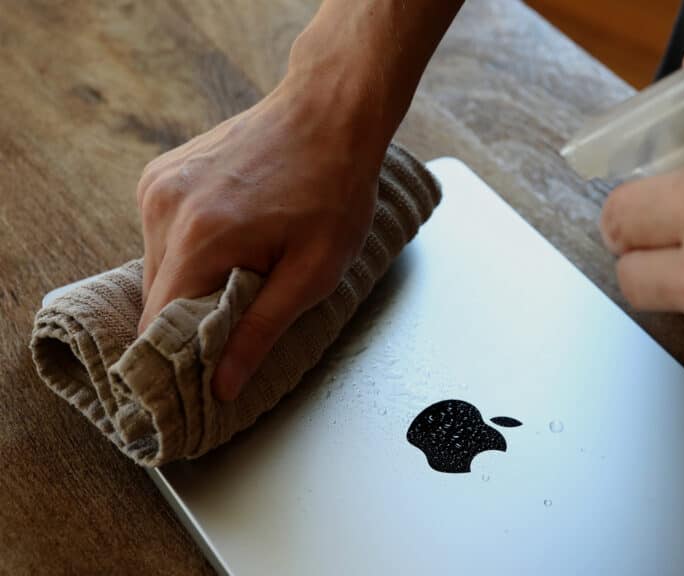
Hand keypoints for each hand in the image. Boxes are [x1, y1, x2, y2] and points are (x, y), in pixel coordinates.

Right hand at [136, 76, 383, 401]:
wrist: (329, 110)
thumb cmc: (335, 188)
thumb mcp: (313, 272)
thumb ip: (260, 331)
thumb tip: (221, 385)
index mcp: (199, 239)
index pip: (157, 327)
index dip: (176, 360)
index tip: (198, 380)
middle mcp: (164, 208)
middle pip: (155, 298)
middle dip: (191, 321)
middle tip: (240, 322)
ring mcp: (157, 185)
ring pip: (157, 266)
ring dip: (193, 281)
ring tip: (246, 268)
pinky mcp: (160, 173)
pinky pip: (162, 234)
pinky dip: (189, 248)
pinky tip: (234, 236)